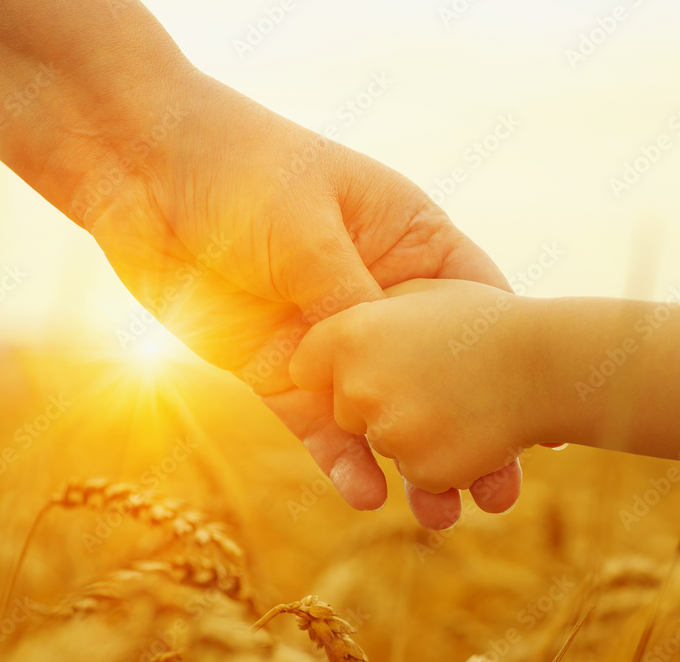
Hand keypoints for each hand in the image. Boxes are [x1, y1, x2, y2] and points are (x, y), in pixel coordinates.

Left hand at [79, 71, 519, 526]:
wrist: (139, 169)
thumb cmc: (240, 169)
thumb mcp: (310, 230)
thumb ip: (353, 302)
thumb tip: (396, 376)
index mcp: (404, 241)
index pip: (471, 303)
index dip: (504, 359)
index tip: (540, 416)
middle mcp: (372, 295)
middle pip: (430, 371)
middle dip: (464, 427)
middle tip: (498, 489)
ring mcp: (323, 337)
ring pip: (376, 408)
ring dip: (405, 458)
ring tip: (437, 511)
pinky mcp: (273, 367)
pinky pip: (313, 421)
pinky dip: (337, 457)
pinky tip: (364, 491)